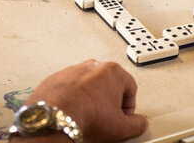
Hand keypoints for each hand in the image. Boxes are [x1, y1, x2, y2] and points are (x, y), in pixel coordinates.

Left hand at [23, 60, 147, 142]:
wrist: (54, 119)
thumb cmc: (85, 116)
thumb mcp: (121, 127)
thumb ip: (137, 124)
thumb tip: (140, 123)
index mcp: (113, 71)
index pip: (131, 88)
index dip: (129, 107)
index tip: (123, 117)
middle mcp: (93, 65)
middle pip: (109, 84)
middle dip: (109, 101)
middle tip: (106, 117)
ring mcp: (73, 70)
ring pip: (89, 85)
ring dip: (91, 98)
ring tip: (88, 116)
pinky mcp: (57, 78)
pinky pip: (70, 88)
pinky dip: (73, 98)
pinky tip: (73, 112)